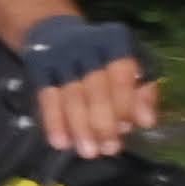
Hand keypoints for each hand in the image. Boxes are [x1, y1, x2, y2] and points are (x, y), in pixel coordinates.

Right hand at [16, 14, 158, 158]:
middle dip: (103, 121)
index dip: (125, 103)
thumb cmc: (102, 60)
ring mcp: (60, 56)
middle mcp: (86, 45)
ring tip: (87, 151)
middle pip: (96, 87)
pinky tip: (60, 142)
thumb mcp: (129, 66)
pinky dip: (53, 121)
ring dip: (79, 126)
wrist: (54, 34)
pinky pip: (46, 97)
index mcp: (114, 42)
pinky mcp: (38, 67)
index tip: (128, 129)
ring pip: (71, 95)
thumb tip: (146, 121)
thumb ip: (142, 93)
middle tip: (108, 149)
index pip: (122, 73)